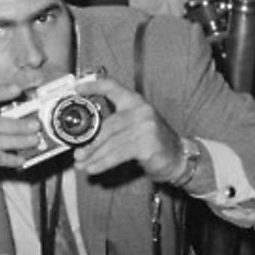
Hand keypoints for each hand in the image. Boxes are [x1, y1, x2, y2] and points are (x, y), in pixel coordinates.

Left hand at [71, 76, 186, 182]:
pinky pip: (119, 155)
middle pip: (108, 125)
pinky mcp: (148, 144)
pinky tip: (95, 168)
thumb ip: (115, 123)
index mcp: (135, 101)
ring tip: (82, 164)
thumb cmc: (151, 140)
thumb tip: (86, 134)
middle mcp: (141, 110)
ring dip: (94, 156)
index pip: (113, 87)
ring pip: (111, 143)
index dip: (94, 86)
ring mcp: (146, 127)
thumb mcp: (135, 124)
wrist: (177, 156)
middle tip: (77, 153)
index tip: (77, 89)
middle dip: (90, 142)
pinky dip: (104, 163)